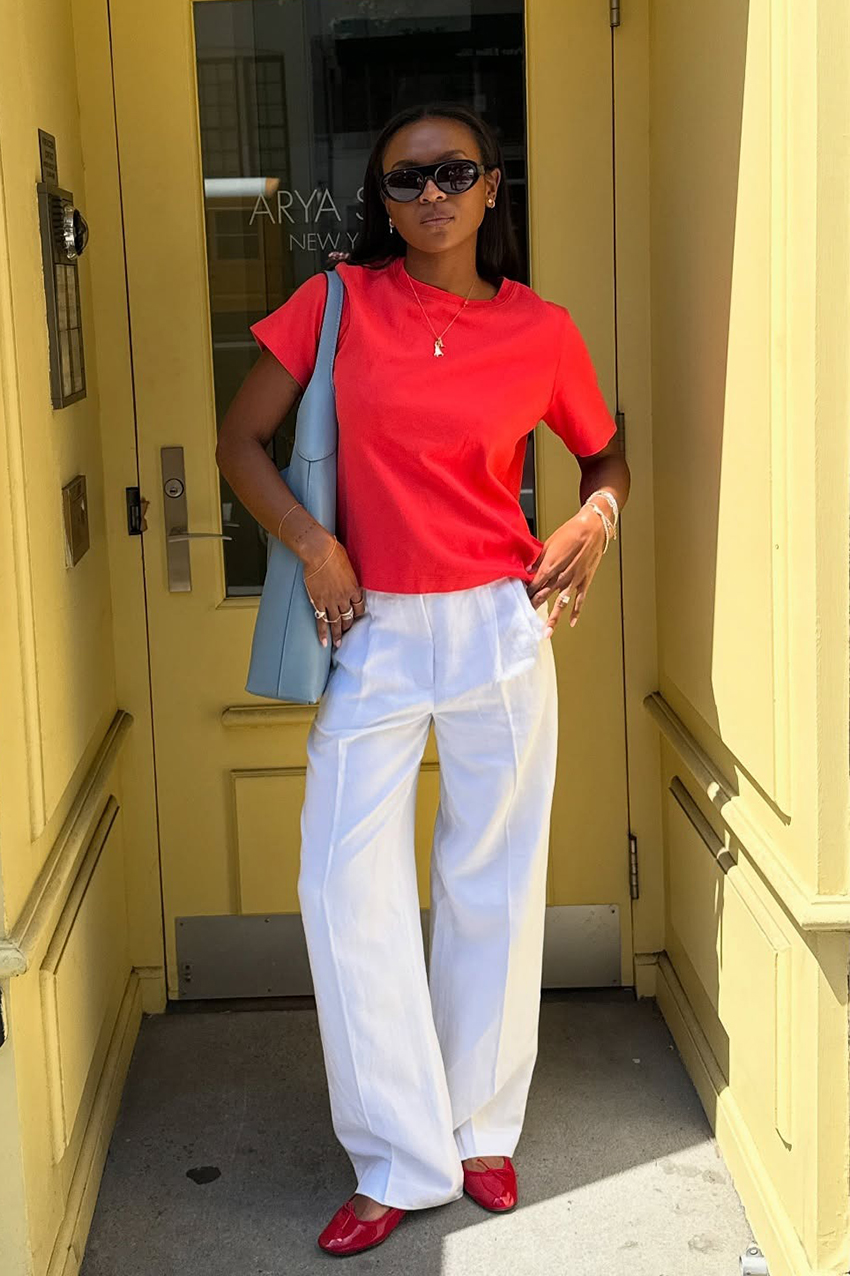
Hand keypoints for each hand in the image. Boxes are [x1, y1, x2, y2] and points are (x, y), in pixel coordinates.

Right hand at [302, 535, 365, 647]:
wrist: (319, 552)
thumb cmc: (334, 553)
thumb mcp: (348, 564)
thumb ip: (349, 575)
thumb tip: (347, 574)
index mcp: (354, 589)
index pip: (360, 608)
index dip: (358, 614)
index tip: (356, 618)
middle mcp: (344, 598)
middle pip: (348, 617)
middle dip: (348, 627)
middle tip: (348, 634)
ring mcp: (330, 602)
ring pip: (336, 622)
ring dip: (337, 634)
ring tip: (338, 644)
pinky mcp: (318, 602)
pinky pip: (321, 620)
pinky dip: (323, 632)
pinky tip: (324, 642)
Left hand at [525, 506, 606, 634]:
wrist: (593, 528)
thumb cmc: (570, 532)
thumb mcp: (550, 543)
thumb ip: (538, 559)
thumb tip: (527, 570)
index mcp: (550, 565)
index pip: (534, 584)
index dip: (526, 593)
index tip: (519, 600)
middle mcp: (561, 575)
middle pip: (544, 596)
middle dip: (534, 607)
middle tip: (525, 618)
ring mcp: (574, 580)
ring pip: (561, 603)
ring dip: (553, 619)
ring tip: (546, 633)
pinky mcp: (585, 581)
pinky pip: (579, 600)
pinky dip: (575, 612)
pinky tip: (570, 622)